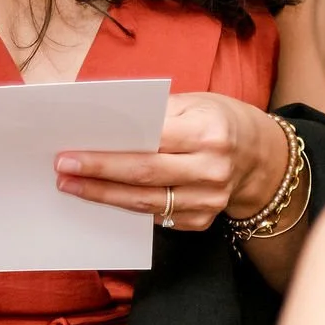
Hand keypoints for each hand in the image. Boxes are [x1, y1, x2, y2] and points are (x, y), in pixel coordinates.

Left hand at [55, 93, 289, 231]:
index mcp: (208, 133)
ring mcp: (208, 201)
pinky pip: (156, 218)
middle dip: (97, 176)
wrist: (262, 157)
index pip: (148, 145)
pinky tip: (102, 199)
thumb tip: (103, 128)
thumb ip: (154, 116)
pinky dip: (126, 209)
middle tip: (62, 172)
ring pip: (146, 204)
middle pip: (143, 177)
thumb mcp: (194, 103)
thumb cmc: (218, 120)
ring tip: (72, 188)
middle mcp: (211, 170)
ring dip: (103, 197)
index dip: (106, 153)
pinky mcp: (202, 221)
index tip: (70, 153)